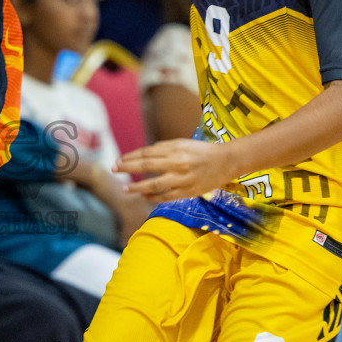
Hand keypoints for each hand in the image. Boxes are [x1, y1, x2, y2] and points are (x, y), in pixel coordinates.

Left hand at [117, 139, 236, 202]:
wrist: (226, 162)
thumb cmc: (202, 151)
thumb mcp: (182, 143)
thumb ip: (163, 149)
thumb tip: (143, 156)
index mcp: (175, 149)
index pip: (147, 153)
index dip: (130, 157)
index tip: (118, 161)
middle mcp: (177, 163)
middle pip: (146, 166)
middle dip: (128, 168)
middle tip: (114, 169)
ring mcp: (182, 179)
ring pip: (154, 185)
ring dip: (137, 188)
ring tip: (125, 189)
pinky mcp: (188, 192)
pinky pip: (166, 196)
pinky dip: (153, 198)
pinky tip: (144, 197)